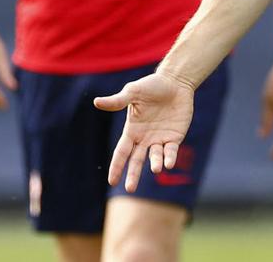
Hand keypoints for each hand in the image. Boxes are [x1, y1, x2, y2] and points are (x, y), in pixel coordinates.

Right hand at [94, 72, 195, 191]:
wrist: (176, 82)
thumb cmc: (152, 86)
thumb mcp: (133, 93)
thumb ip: (118, 101)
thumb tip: (96, 102)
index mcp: (132, 131)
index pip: (121, 152)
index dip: (116, 166)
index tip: (111, 181)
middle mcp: (145, 138)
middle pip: (136, 160)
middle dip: (133, 174)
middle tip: (130, 189)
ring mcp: (160, 138)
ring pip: (155, 157)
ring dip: (155, 163)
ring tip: (154, 169)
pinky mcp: (175, 136)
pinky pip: (171, 150)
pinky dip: (169, 157)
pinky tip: (169, 164)